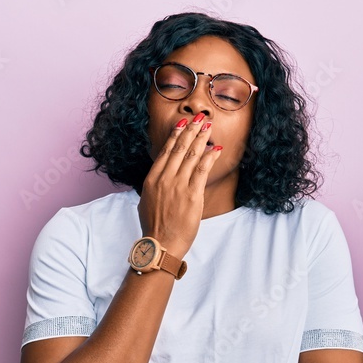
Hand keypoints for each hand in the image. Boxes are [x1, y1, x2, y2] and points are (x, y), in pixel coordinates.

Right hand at [138, 113, 222, 259]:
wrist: (160, 245)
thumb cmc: (155, 227)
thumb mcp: (147, 201)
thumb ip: (154, 186)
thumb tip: (160, 176)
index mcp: (152, 179)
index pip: (165, 151)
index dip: (176, 135)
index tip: (183, 123)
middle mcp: (164, 179)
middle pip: (179, 148)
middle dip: (191, 130)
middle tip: (200, 118)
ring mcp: (178, 186)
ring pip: (191, 155)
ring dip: (201, 138)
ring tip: (209, 126)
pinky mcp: (192, 195)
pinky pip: (202, 170)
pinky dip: (209, 157)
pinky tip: (216, 148)